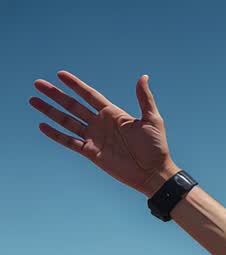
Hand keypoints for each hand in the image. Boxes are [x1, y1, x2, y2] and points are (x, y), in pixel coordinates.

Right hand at [29, 70, 179, 196]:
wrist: (153, 173)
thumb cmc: (156, 147)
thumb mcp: (152, 119)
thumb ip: (144, 98)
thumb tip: (143, 77)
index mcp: (113, 114)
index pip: (89, 95)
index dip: (75, 85)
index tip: (60, 74)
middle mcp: (100, 124)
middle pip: (73, 105)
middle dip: (55, 95)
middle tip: (38, 84)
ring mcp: (94, 137)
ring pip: (67, 121)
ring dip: (50, 111)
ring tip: (33, 100)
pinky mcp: (91, 152)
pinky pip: (69, 141)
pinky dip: (55, 134)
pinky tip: (42, 125)